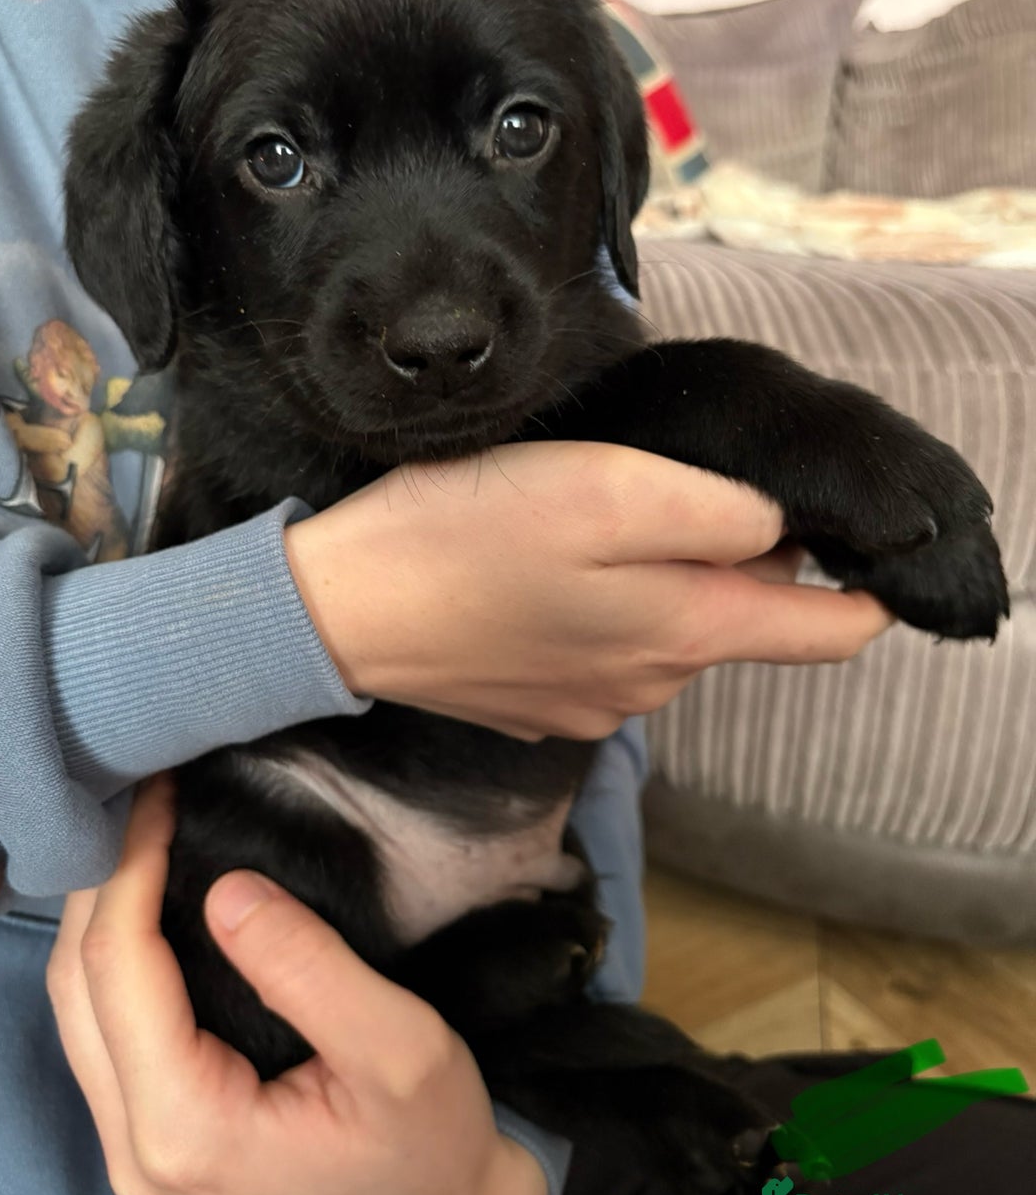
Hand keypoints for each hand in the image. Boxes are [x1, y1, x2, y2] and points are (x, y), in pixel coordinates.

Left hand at [47, 778, 547, 1194]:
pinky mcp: (159, 1143)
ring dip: (103, 915)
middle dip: (104, 880)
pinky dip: (119, 958)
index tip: (162, 793)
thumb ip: (309, 968)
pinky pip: (107, 1033)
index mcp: (189, 1129)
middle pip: (76, 987)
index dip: (131, 868)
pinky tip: (154, 905)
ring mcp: (140, 1155)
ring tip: (147, 834)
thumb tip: (226, 889)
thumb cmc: (433, 1146)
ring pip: (78, 1010)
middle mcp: (139, 1151)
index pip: (118, 970)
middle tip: (150, 798)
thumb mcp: (399, 1048)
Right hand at [285, 441, 892, 739]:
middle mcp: (655, 685)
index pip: (830, 631)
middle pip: (742, 619)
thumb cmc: (462, 537)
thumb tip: (779, 532)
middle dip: (732, 558)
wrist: (335, 614)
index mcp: (686, 630)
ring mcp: (594, 705)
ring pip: (671, 632)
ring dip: (658, 579)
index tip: (841, 536)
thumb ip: (715, 511)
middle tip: (660, 489)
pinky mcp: (541, 704)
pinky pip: (607, 652)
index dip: (859, 586)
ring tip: (585, 525)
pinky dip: (601, 611)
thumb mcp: (603, 489)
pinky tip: (540, 576)